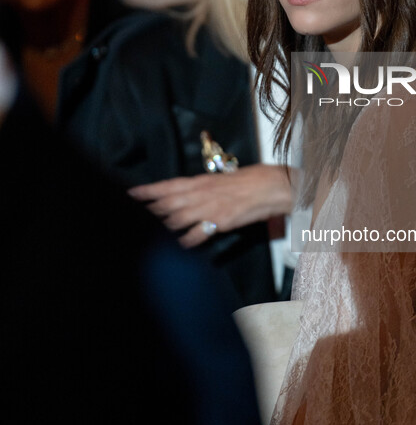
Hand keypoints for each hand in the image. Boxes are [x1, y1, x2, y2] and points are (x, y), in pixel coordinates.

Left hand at [128, 163, 293, 247]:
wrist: (273, 186)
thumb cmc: (252, 180)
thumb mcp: (224, 180)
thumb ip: (205, 188)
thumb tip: (190, 195)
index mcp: (203, 181)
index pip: (169, 185)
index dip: (149, 190)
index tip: (132, 194)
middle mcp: (203, 193)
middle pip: (168, 202)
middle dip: (150, 209)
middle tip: (134, 213)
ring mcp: (210, 208)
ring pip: (178, 217)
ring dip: (163, 225)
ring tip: (150, 229)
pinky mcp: (221, 221)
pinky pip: (198, 233)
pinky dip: (186, 240)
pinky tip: (177, 244)